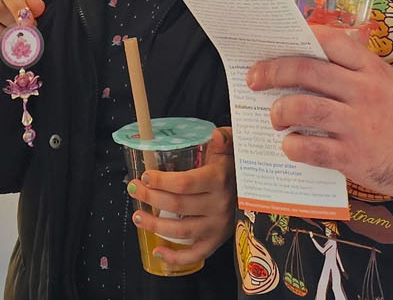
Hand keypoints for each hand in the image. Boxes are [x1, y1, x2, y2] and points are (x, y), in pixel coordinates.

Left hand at [129, 127, 235, 265]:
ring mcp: (217, 226)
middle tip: (133, 189)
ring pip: (181, 231)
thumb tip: (217, 134)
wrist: (259, 190)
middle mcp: (218, 205)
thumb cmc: (233, 167)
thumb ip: (224, 139)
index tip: (145, 176)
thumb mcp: (230, 149)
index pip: (184, 183)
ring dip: (154, 225)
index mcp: (218, 180)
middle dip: (150, 198)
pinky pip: (196, 254)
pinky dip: (175, 258)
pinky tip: (157, 251)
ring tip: (137, 216)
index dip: (161, 181)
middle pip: (177, 205)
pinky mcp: (217, 241)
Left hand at [246, 26, 392, 200]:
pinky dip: (293, 145)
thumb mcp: (386, 80)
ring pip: (302, 108)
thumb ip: (353, 68)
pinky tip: (291, 145)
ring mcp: (356, 124)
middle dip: (272, 71)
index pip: (330, 40)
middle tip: (254, 78)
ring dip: (279, 111)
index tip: (278, 40)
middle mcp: (362, 92)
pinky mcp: (353, 157)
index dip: (300, 37)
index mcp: (370, 68)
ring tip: (275, 115)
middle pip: (305, 71)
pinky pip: (310, 148)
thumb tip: (307, 59)